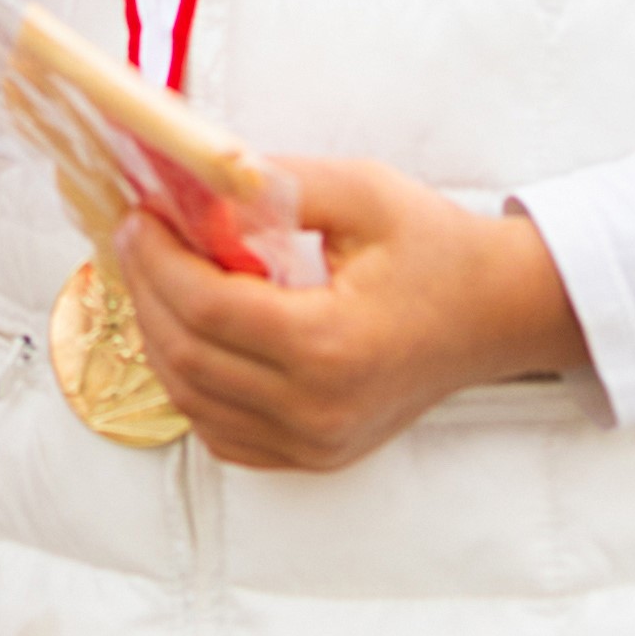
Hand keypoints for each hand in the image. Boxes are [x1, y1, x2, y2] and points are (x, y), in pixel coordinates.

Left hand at [113, 155, 588, 472]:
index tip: (137, 216)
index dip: (156, 259)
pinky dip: (191, 383)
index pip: (206, 310)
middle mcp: (319, 410)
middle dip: (145, 291)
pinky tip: (189, 329)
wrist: (499, 313)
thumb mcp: (360, 191)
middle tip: (134, 237)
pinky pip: (223, 432)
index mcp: (332, 346)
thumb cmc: (435, 247)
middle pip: (188, 358)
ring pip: (195, 401)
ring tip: (154, 275)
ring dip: (158, 336)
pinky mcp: (317, 455)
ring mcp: (317, 444)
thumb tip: (193, 180)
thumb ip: (272, 183)